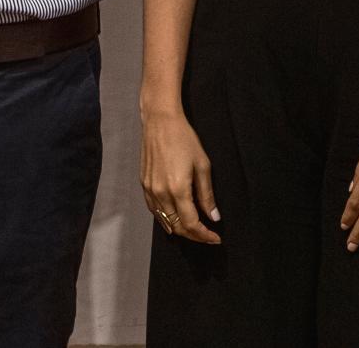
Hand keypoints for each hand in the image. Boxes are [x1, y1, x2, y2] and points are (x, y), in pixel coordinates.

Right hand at [141, 108, 221, 244]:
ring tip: (194, 229)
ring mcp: (149, 189)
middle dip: (193, 235)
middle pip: (177, 226)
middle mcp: (161, 193)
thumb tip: (213, 216)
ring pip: (164, 220)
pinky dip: (164, 218)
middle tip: (207, 235)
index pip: (191, 224)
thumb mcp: (203, 165)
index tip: (215, 238)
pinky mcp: (143, 183)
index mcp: (178, 189)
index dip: (204, 235)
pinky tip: (173, 218)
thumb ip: (207, 194)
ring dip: (179, 228)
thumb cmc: (183, 138)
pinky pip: (154, 209)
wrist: (160, 121)